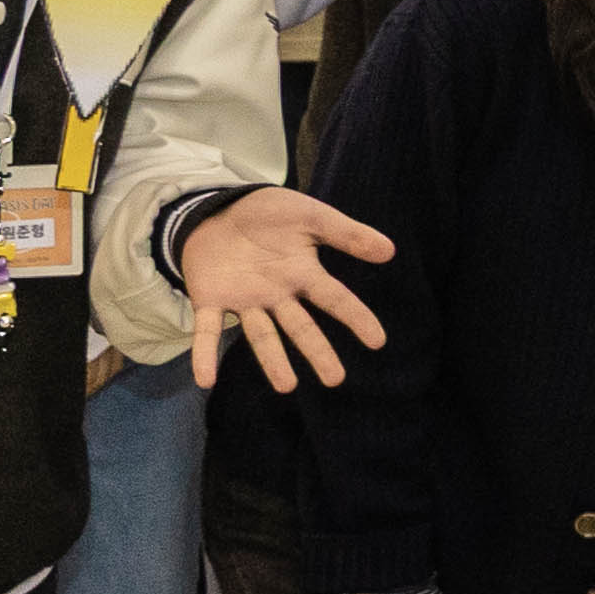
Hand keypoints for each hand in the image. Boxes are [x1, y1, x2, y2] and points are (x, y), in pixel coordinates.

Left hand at [182, 183, 399, 391]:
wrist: (220, 206)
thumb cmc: (270, 213)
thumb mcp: (311, 216)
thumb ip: (347, 233)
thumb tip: (390, 250)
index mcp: (302, 274)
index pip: (334, 299)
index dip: (355, 318)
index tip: (377, 341)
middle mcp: (277, 294)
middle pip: (300, 327)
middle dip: (317, 352)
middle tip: (335, 379)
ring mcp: (244, 300)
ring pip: (262, 335)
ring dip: (272, 361)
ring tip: (287, 387)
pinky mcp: (211, 299)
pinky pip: (208, 330)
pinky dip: (205, 354)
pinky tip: (206, 379)